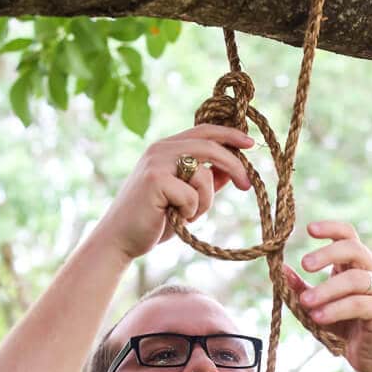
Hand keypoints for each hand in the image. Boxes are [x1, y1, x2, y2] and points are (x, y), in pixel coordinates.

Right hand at [95, 125, 253, 261]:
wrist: (119, 239)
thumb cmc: (154, 220)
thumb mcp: (187, 197)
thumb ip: (207, 181)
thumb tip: (234, 169)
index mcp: (167, 148)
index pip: (205, 131)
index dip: (230, 135)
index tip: (251, 144)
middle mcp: (160, 149)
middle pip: (210, 146)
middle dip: (234, 166)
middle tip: (247, 186)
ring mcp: (156, 162)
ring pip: (204, 175)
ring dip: (203, 202)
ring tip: (184, 215)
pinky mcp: (155, 180)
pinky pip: (192, 196)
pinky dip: (189, 213)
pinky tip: (171, 218)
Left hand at [282, 220, 371, 371]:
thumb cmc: (345, 328)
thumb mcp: (317, 306)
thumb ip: (301, 288)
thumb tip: (280, 269)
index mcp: (355, 265)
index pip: (348, 235)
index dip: (331, 228)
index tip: (309, 229)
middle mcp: (371, 271)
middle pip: (354, 249)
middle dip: (327, 254)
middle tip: (305, 265)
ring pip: (355, 279)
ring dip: (327, 289)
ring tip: (305, 302)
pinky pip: (358, 304)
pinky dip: (336, 309)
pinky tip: (318, 317)